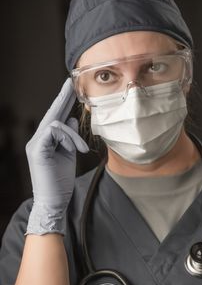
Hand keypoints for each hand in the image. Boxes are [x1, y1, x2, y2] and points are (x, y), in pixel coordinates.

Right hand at [25, 78, 88, 234]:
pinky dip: (68, 138)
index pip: (56, 118)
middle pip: (52, 114)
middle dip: (62, 98)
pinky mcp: (37, 149)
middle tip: (70, 82)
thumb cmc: (61, 182)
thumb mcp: (70, 154)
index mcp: (47, 141)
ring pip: (55, 122)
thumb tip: (74, 119)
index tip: (70, 89)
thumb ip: (71, 137)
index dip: (63, 103)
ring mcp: (36, 143)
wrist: (54, 202)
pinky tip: (75, 150)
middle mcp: (39, 139)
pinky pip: (53, 131)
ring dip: (73, 135)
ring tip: (82, 151)